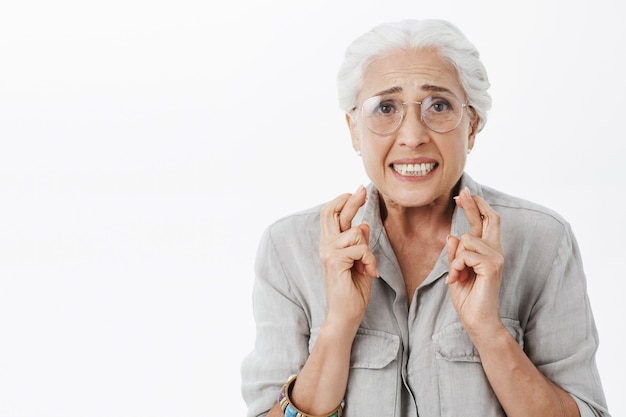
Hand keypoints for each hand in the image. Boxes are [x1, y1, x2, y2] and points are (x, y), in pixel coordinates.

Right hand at [319, 185, 377, 332]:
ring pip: (355, 232)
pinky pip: (360, 248)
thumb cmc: (352, 292)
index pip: (332, 214)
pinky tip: (368, 273)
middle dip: (351, 200)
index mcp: (330, 244)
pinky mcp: (334, 261)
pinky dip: (369, 260)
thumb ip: (359, 244)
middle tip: (363, 189)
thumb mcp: (360, 262)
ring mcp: (328, 252)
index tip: (358, 192)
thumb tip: (363, 224)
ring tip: (367, 267)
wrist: (344, 316)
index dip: (344, 201)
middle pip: (333, 212)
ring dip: (368, 250)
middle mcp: (326, 245)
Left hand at [446, 187, 503, 336]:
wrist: (477, 320)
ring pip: (467, 239)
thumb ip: (456, 254)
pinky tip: (459, 278)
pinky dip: (457, 266)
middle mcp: (495, 251)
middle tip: (460, 193)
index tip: (463, 194)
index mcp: (487, 252)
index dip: (475, 207)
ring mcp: (497, 257)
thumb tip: (453, 235)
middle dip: (473, 204)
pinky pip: (466, 254)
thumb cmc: (468, 298)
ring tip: (457, 275)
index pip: (484, 223)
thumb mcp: (456, 272)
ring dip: (455, 258)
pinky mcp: (493, 266)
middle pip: (488, 219)